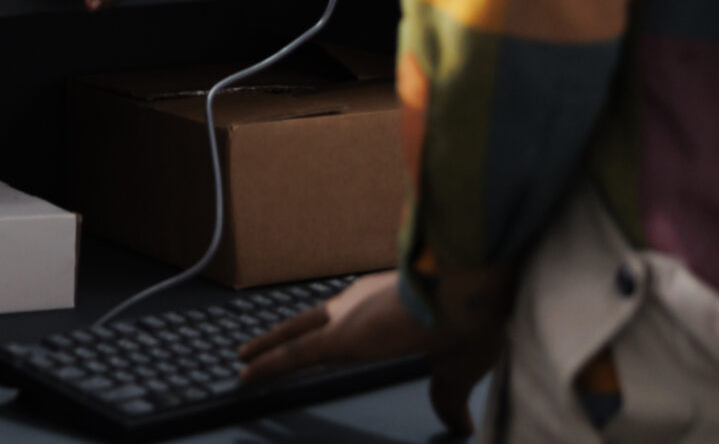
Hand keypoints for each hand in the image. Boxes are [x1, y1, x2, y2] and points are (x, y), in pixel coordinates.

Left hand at [237, 269, 500, 436]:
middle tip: (257, 346)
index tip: (317, 337)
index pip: (348, 318)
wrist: (475, 294)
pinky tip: (245, 375)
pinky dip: (268, 365)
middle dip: (286, 335)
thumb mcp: (460, 369)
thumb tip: (459, 424)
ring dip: (268, 348)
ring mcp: (348, 319)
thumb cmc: (475, 322)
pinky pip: (293, 355)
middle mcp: (360, 305)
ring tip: (242, 361)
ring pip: (295, 336)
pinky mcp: (341, 339)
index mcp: (387, 306)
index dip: (329, 329)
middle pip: (312, 322)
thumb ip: (449, 395)